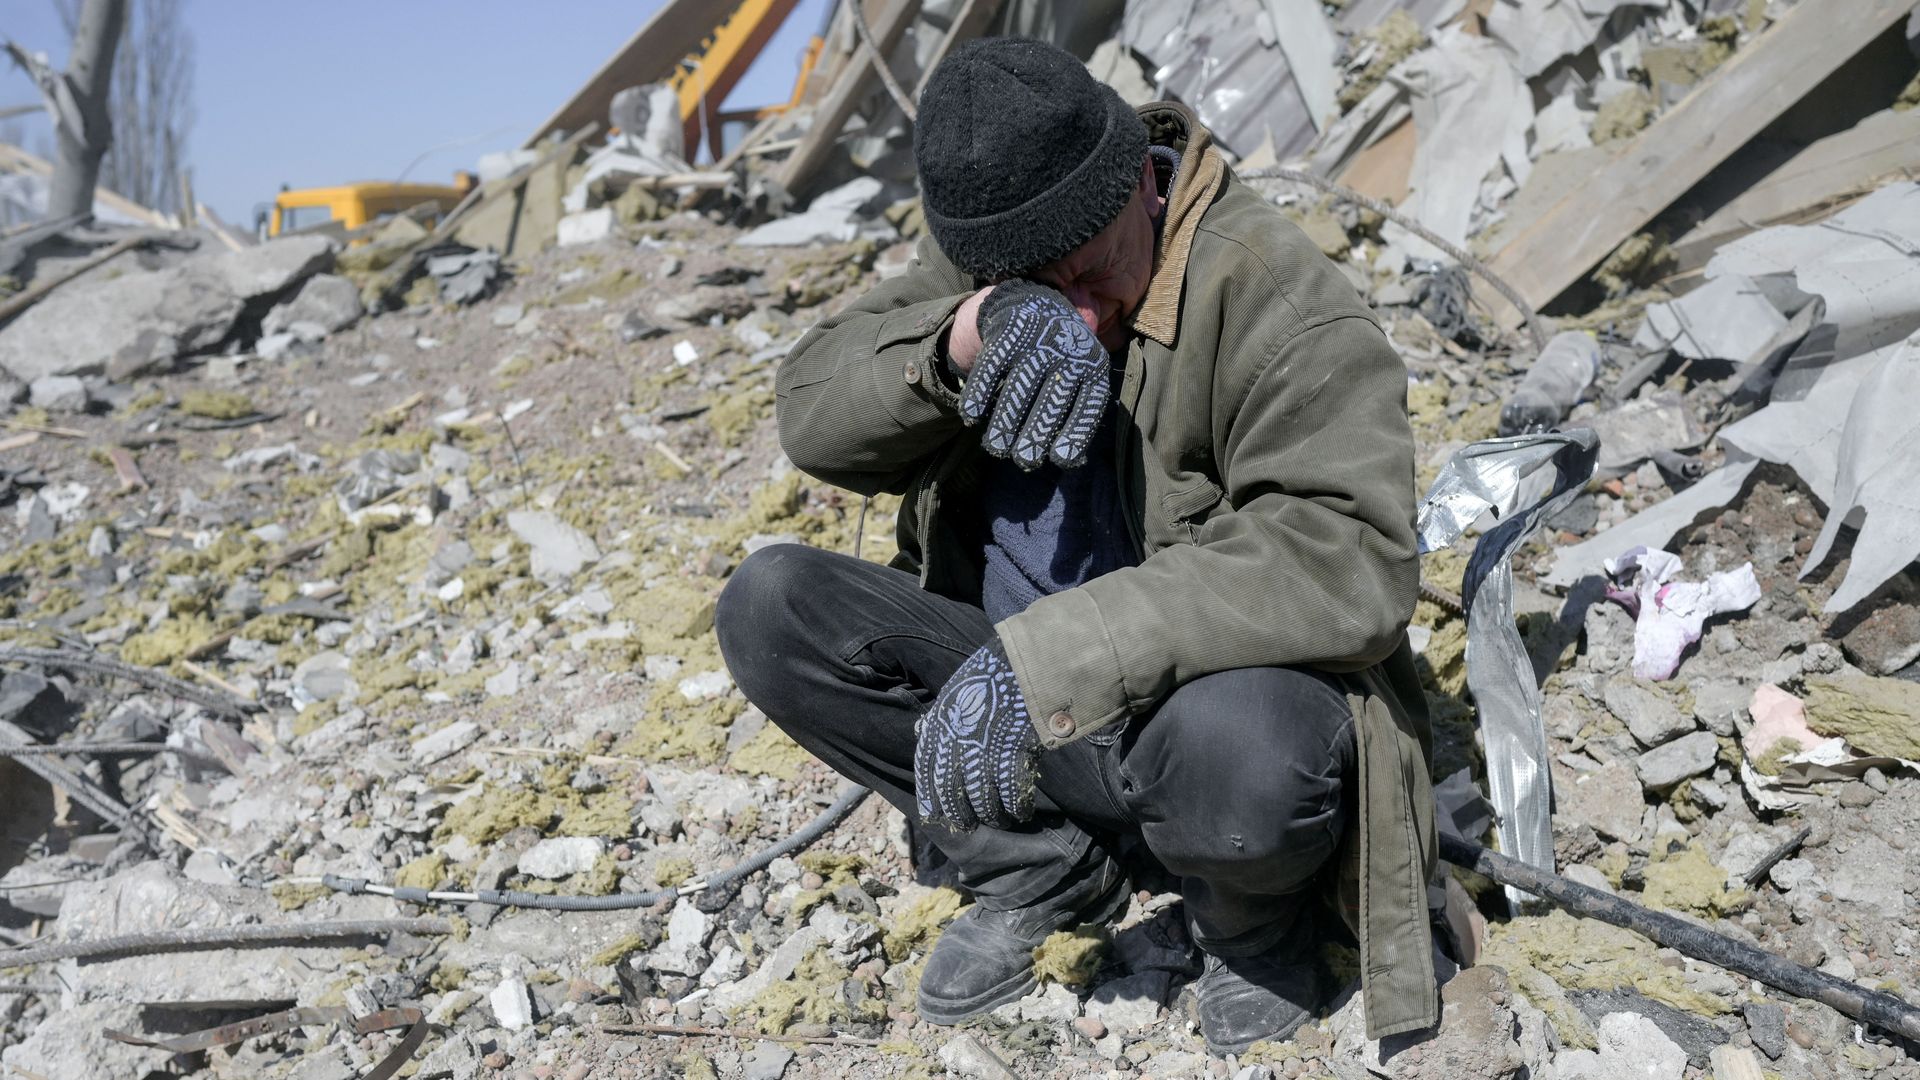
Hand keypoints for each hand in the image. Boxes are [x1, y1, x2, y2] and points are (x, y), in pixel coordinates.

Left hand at [914, 640, 1042, 830]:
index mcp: (938, 733)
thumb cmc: (986, 678)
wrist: (1018, 667)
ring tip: (1001, 820)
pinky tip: (1022, 811)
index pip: (926, 776)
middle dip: (962, 816)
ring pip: (984, 802)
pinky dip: (1018, 808)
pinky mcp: (1012, 757)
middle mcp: (956, 748)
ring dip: (993, 816)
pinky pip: (1013, 796)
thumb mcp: (950, 695)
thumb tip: (920, 730)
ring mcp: (984, 755)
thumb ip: (936, 718)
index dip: (931, 800)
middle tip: (971, 826)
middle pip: (954, 796)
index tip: (937, 816)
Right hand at [961, 280, 1111, 469]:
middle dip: (1035, 437)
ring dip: (1004, 424)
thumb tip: (1071, 461)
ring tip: (996, 447)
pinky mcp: (1007, 333)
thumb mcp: (1079, 376)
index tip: (1059, 458)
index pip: (1088, 404)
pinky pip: (990, 369)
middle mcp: (1068, 352)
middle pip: (1051, 402)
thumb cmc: (1059, 356)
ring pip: (1018, 390)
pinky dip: (978, 395)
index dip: (1075, 433)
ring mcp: (1036, 341)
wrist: (1034, 302)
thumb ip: (1076, 412)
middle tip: (1024, 461)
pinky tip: (971, 417)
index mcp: (1092, 366)